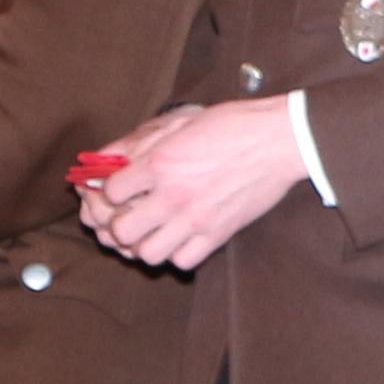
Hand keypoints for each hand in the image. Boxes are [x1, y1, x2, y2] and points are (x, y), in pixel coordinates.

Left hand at [78, 99, 304, 271]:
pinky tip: (177, 237)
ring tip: (149, 230)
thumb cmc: (230, 125)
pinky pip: (181, 261)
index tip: (115, 189)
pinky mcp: (217, 235)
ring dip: (143, 243)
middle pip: (121, 231)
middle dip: (117, 223)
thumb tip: (106, 158)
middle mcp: (173, 195)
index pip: (109, 192)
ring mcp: (195, 219)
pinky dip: (174, 253)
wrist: (277, 141)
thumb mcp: (178, 122)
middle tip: (125, 214)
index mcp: (159, 163)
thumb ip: (138, 142)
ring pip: (147, 254)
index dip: (106, 191)